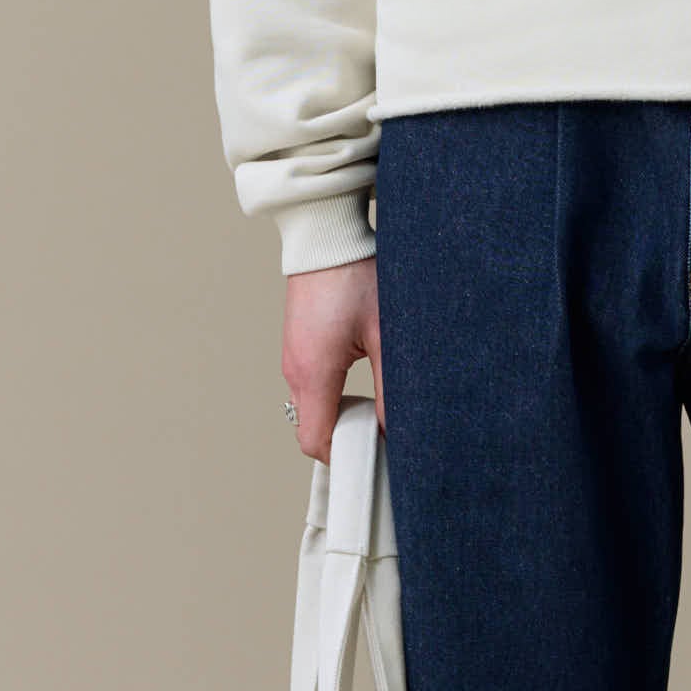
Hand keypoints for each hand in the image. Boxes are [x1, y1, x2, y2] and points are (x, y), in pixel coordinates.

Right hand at [282, 254, 383, 463]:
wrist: (327, 234)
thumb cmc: (356, 275)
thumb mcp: (387, 334)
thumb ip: (391, 388)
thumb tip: (398, 428)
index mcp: (313, 373)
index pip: (316, 442)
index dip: (346, 456)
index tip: (377, 451)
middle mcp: (294, 370)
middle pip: (313, 429)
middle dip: (347, 438)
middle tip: (384, 429)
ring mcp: (293, 357)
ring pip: (313, 407)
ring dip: (342, 414)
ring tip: (378, 403)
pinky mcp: (299, 345)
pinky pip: (312, 386)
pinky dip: (334, 394)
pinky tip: (363, 376)